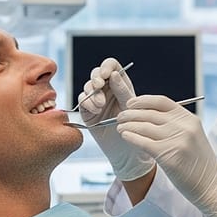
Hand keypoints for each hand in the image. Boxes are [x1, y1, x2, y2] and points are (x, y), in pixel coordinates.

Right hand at [78, 58, 153, 180]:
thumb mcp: (131, 106)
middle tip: (99, 85)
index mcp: (121, 84)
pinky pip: (82, 100)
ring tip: (101, 105)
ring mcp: (97, 99)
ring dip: (92, 93)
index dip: (107, 66)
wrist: (127, 150)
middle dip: (96, 77)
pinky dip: (87, 103)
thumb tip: (113, 74)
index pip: (111, 66)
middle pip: (96, 73)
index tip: (106, 73)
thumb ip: (122, 90)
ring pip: (88, 86)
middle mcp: (108, 89)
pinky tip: (96, 110)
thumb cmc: (135, 127)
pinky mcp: (88, 111)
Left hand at [117, 95, 216, 216]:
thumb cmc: (199, 164)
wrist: (212, 186)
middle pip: (150, 113)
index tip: (131, 104)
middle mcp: (184, 126)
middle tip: (120, 116)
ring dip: (128, 125)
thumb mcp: (193, 136)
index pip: (162, 102)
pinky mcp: (168, 155)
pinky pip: (143, 142)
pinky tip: (125, 136)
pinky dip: (131, 137)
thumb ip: (175, 125)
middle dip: (131, 113)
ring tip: (119, 127)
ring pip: (144, 127)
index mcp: (190, 119)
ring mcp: (177, 140)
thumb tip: (148, 116)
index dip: (143, 101)